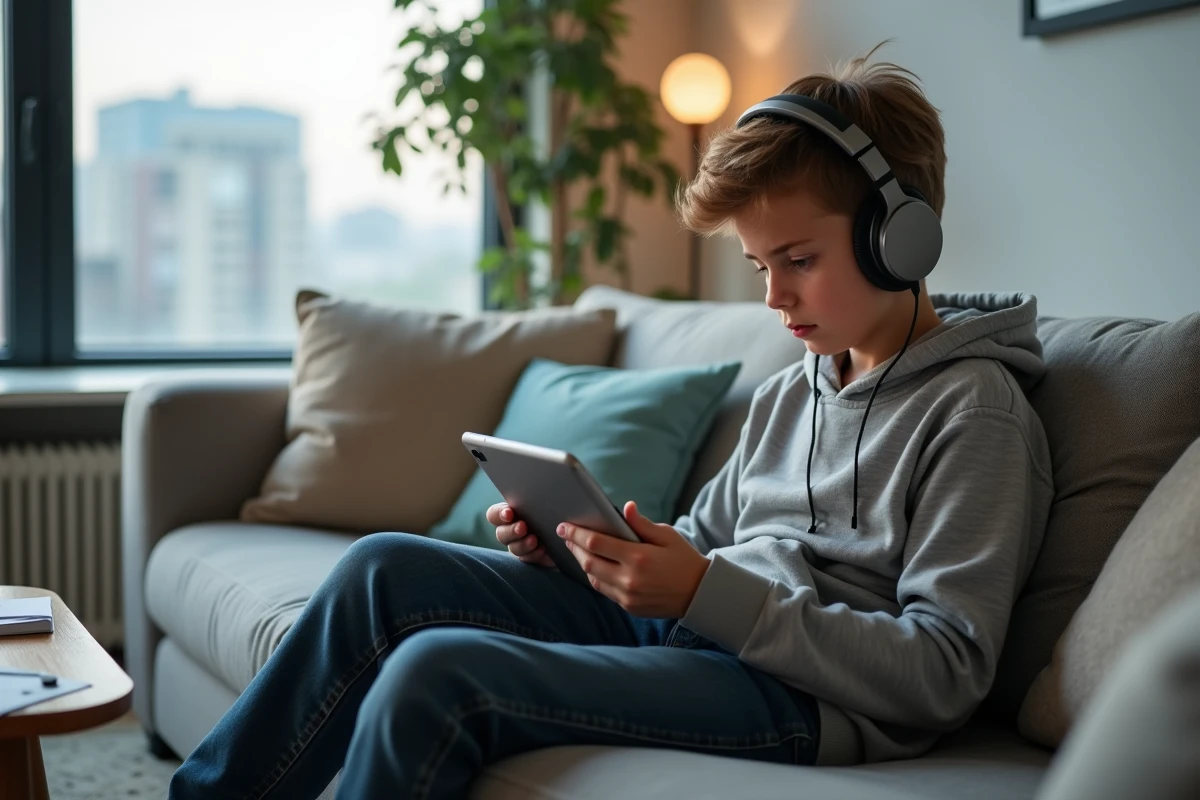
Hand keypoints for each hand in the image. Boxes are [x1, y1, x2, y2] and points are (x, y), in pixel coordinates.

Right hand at [487, 502, 556, 569]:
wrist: (563, 530)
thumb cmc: (550, 509)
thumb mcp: (541, 502)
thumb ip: (533, 500)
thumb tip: (532, 489)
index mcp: (508, 513)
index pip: (494, 514)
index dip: (498, 514)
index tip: (509, 513)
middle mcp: (509, 530)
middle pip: (501, 533)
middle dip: (511, 530)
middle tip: (522, 527)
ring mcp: (517, 544)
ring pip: (513, 547)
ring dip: (522, 544)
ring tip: (534, 539)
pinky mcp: (529, 556)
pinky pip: (526, 558)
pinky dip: (533, 553)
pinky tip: (542, 548)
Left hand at [556, 500, 709, 617]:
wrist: (700, 594)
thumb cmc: (684, 560)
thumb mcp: (668, 536)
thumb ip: (642, 524)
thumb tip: (625, 507)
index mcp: (638, 557)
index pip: (596, 543)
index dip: (576, 533)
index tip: (564, 526)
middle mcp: (629, 579)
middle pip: (588, 561)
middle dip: (573, 546)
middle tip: (565, 535)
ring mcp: (628, 596)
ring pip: (592, 578)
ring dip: (582, 562)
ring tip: (577, 549)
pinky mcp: (629, 607)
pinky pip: (604, 591)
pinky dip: (595, 576)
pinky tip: (593, 565)